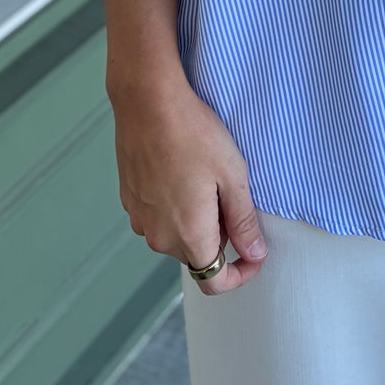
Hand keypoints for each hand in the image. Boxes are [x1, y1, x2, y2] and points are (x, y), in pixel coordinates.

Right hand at [111, 71, 267, 294]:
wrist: (148, 102)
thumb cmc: (194, 133)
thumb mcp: (232, 175)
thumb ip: (244, 220)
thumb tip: (254, 253)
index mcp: (188, 234)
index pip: (214, 281)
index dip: (240, 274)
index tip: (254, 253)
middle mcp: (159, 236)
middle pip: (197, 254)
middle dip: (219, 235)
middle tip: (229, 192)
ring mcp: (139, 219)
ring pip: (176, 235)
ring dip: (195, 219)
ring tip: (204, 176)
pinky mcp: (129, 201)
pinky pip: (158, 217)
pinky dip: (174, 205)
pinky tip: (181, 170)